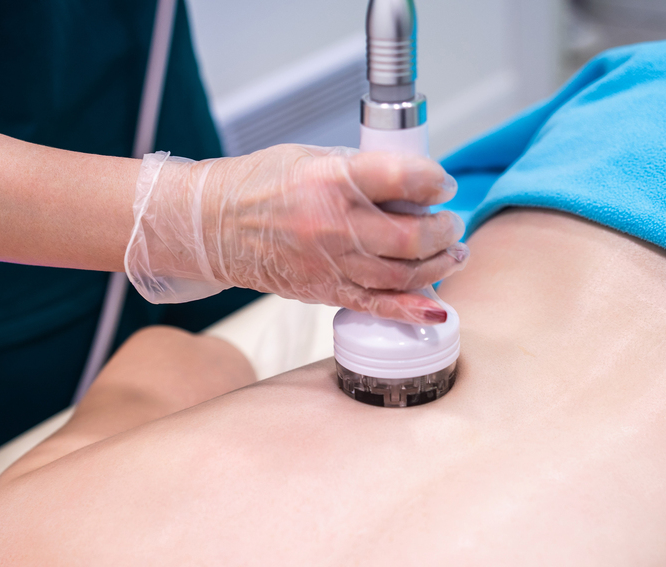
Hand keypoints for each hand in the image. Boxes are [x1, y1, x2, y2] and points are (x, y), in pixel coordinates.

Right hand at [125, 145, 467, 322]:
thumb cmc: (259, 187)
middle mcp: (334, 225)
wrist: (214, 227)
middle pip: (411, 235)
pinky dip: (411, 311)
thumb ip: (360, 170)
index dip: (434, 181)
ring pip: (403, 274)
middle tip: (448, 221)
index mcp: (331, 180)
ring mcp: (330, 263)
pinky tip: (435, 309)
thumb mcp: (310, 157)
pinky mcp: (325, 291)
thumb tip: (408, 185)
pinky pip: (376, 306)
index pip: (404, 178)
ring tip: (452, 253)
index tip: (440, 184)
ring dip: (438, 265)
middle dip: (443, 228)